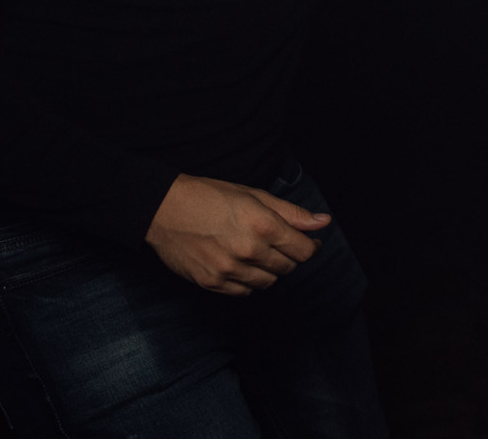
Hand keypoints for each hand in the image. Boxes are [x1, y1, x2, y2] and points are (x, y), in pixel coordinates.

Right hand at [145, 173, 328, 296]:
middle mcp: (248, 251)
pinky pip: (244, 291)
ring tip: (259, 254)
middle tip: (279, 245)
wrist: (164, 209)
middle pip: (288, 267)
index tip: (308, 242)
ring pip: (268, 282)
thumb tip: (323, 222)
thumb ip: (292, 213)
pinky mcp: (211, 282)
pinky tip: (242, 265)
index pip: (304, 250)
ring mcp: (229, 270)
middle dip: (289, 257)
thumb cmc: (210, 197)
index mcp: (263, 226)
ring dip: (270, 270)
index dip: (310, 247)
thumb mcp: (255, 196)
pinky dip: (249, 281)